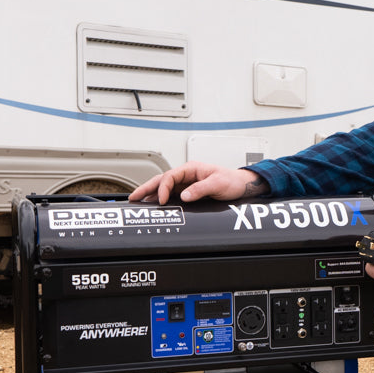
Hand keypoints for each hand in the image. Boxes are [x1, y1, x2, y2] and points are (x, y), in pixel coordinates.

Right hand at [129, 162, 269, 203]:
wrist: (240, 186)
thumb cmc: (231, 181)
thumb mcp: (217, 184)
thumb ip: (200, 189)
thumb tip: (184, 195)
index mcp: (191, 168)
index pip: (170, 176)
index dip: (162, 188)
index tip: (161, 200)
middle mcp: (186, 175)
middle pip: (161, 180)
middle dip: (146, 188)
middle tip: (133, 197)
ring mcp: (186, 183)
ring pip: (163, 187)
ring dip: (150, 193)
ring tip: (137, 200)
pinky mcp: (188, 191)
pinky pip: (170, 194)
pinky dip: (160, 198)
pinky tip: (153, 204)